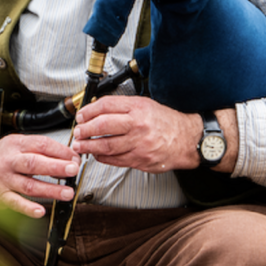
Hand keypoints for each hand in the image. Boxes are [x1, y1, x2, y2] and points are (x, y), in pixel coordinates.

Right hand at [0, 131, 79, 218]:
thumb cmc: (0, 156)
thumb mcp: (18, 144)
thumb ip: (40, 149)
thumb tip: (69, 157)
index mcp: (17, 145)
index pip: (41, 144)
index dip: (60, 151)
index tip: (75, 158)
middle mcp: (10, 161)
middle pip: (34, 163)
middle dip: (56, 167)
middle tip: (73, 170)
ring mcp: (4, 179)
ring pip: (28, 185)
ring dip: (50, 190)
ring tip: (67, 193)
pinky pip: (14, 202)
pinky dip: (27, 208)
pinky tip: (40, 211)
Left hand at [70, 95, 201, 172]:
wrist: (188, 139)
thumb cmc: (168, 122)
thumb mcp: (146, 105)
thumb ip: (123, 108)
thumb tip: (97, 111)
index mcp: (139, 107)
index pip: (105, 106)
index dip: (88, 111)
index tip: (81, 116)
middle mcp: (138, 125)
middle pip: (102, 126)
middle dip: (84, 130)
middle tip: (77, 132)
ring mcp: (139, 144)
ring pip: (106, 146)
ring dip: (89, 147)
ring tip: (81, 146)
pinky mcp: (140, 160)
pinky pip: (115, 160)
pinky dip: (102, 158)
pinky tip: (97, 155)